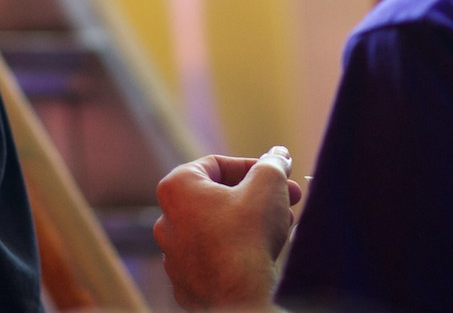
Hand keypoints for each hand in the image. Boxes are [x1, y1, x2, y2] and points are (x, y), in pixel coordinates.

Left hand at [154, 147, 302, 310]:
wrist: (241, 296)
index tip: (277, 173)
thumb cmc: (248, 235)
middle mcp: (167, 220)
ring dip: (247, 223)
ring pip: (216, 229)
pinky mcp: (186, 283)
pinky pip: (214, 259)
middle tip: (285, 199)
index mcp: (177, 188)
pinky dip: (235, 253)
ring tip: (280, 226)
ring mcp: (173, 255)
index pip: (217, 164)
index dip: (253, 166)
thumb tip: (277, 155)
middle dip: (255, 196)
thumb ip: (272, 163)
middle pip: (217, 197)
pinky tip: (261, 254)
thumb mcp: (268, 184)